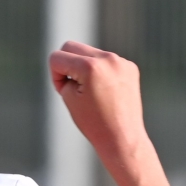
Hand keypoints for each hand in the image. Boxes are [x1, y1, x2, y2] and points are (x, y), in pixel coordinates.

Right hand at [48, 42, 148, 169]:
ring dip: (84, 67)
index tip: (64, 92)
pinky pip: (106, 61)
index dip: (55, 76)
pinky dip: (100, 72)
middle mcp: (108, 59)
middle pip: (72, 47)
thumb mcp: (68, 97)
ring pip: (90, 53)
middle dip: (67, 65)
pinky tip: (105, 91)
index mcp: (91, 67)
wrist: (122, 139)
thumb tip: (72, 59)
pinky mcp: (130, 67)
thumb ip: (65, 73)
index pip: (57, 57)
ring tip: (91, 92)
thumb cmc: (93, 122)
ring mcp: (121, 62)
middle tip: (73, 87)